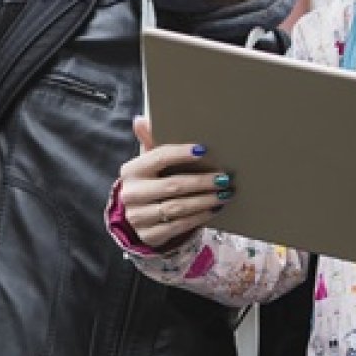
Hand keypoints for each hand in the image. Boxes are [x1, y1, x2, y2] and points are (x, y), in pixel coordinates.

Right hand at [116, 118, 230, 250]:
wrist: (138, 216)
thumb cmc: (150, 182)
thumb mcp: (149, 162)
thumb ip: (149, 141)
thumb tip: (141, 120)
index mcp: (131, 170)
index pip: (159, 158)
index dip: (181, 153)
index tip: (204, 150)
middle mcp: (131, 194)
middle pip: (172, 186)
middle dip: (202, 182)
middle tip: (224, 178)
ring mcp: (138, 217)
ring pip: (177, 208)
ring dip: (205, 200)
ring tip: (224, 194)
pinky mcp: (149, 235)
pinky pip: (179, 226)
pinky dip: (199, 217)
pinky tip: (214, 209)